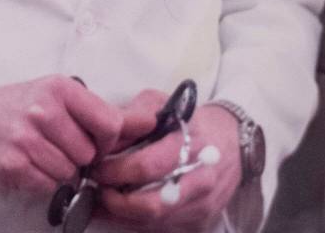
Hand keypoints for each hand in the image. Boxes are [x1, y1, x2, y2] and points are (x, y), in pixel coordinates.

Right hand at [0, 76, 123, 194]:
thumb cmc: (11, 106)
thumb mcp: (50, 93)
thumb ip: (91, 109)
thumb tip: (143, 123)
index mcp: (59, 87)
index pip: (111, 123)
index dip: (106, 140)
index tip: (92, 140)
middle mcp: (43, 109)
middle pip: (89, 154)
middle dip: (76, 157)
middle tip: (52, 144)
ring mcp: (27, 138)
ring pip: (69, 173)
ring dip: (57, 171)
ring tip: (35, 152)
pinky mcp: (13, 165)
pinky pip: (48, 186)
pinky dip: (40, 182)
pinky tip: (24, 163)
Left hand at [94, 94, 241, 231]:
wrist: (230, 141)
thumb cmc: (188, 120)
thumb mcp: (160, 103)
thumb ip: (132, 118)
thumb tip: (103, 138)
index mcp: (188, 145)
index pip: (148, 167)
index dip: (116, 171)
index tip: (95, 167)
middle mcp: (199, 180)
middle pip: (152, 205)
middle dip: (116, 201)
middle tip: (95, 188)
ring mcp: (202, 206)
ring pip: (155, 223)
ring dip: (121, 215)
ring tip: (100, 199)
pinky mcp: (200, 223)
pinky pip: (162, 230)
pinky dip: (135, 223)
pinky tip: (118, 209)